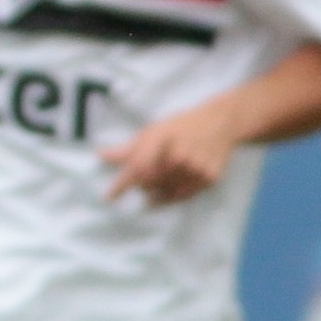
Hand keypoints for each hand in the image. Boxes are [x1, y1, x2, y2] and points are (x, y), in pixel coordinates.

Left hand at [101, 102, 239, 203]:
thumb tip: (100, 155)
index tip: (109, 197)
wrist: (220, 123)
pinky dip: (173, 194)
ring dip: (157, 190)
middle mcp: (179, 156)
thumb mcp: (154, 131)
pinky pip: (183, 195)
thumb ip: (128, 148)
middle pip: (149, 184)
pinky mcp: (208, 179)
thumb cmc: (181, 126)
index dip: (122, 185)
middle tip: (146, 175)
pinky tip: (174, 183)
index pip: (136, 168)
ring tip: (163, 175)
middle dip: (142, 184)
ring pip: (165, 193)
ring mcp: (195, 169)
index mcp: (161, 140)